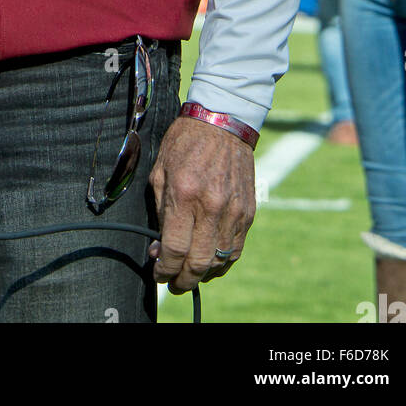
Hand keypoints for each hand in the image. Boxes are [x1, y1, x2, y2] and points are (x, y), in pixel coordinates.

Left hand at [148, 115, 255, 293]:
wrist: (222, 122)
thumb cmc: (184, 143)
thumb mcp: (160, 171)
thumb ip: (160, 210)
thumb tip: (160, 247)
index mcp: (185, 195)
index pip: (175, 249)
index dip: (164, 269)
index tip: (158, 273)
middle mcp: (211, 207)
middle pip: (198, 262)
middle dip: (182, 280)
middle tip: (173, 283)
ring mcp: (233, 212)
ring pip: (220, 261)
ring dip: (203, 274)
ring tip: (190, 275)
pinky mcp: (248, 213)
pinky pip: (236, 250)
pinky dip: (223, 263)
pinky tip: (210, 262)